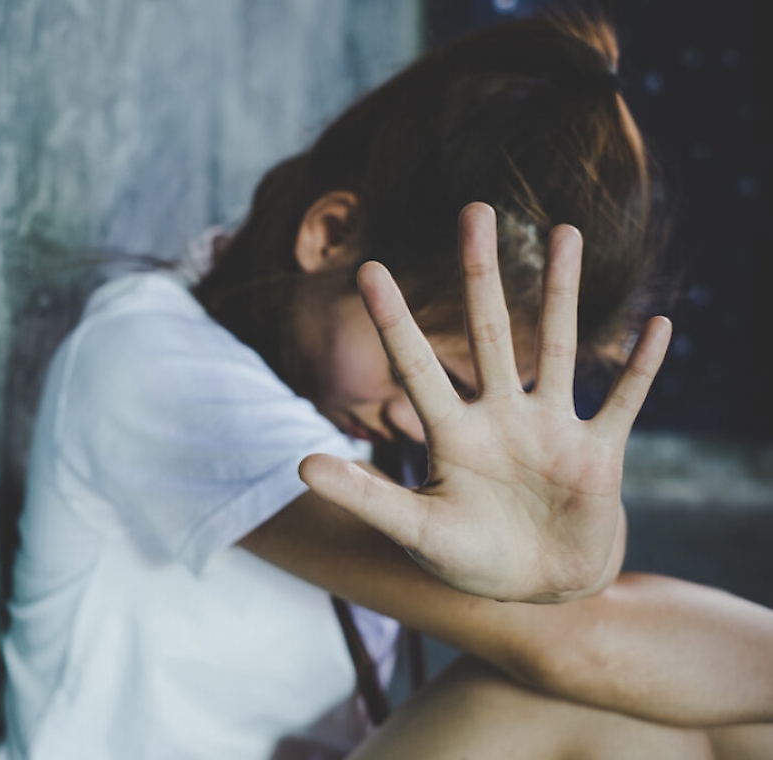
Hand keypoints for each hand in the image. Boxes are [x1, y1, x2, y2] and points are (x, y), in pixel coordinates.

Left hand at [299, 202, 671, 602]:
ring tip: (566, 232)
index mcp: (452, 435)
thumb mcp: (415, 532)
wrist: (537, 592)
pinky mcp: (598, 455)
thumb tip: (299, 463)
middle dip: (481, 274)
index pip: (416, 366)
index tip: (369, 269)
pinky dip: (642, 369)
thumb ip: (365, 496)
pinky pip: (624, 403)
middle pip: (488, 333)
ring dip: (564, 294)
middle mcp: (500, 418)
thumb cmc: (471, 560)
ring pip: (558, 348)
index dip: (393, 321)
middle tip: (476, 210)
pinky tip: (659, 325)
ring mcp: (551, 431)